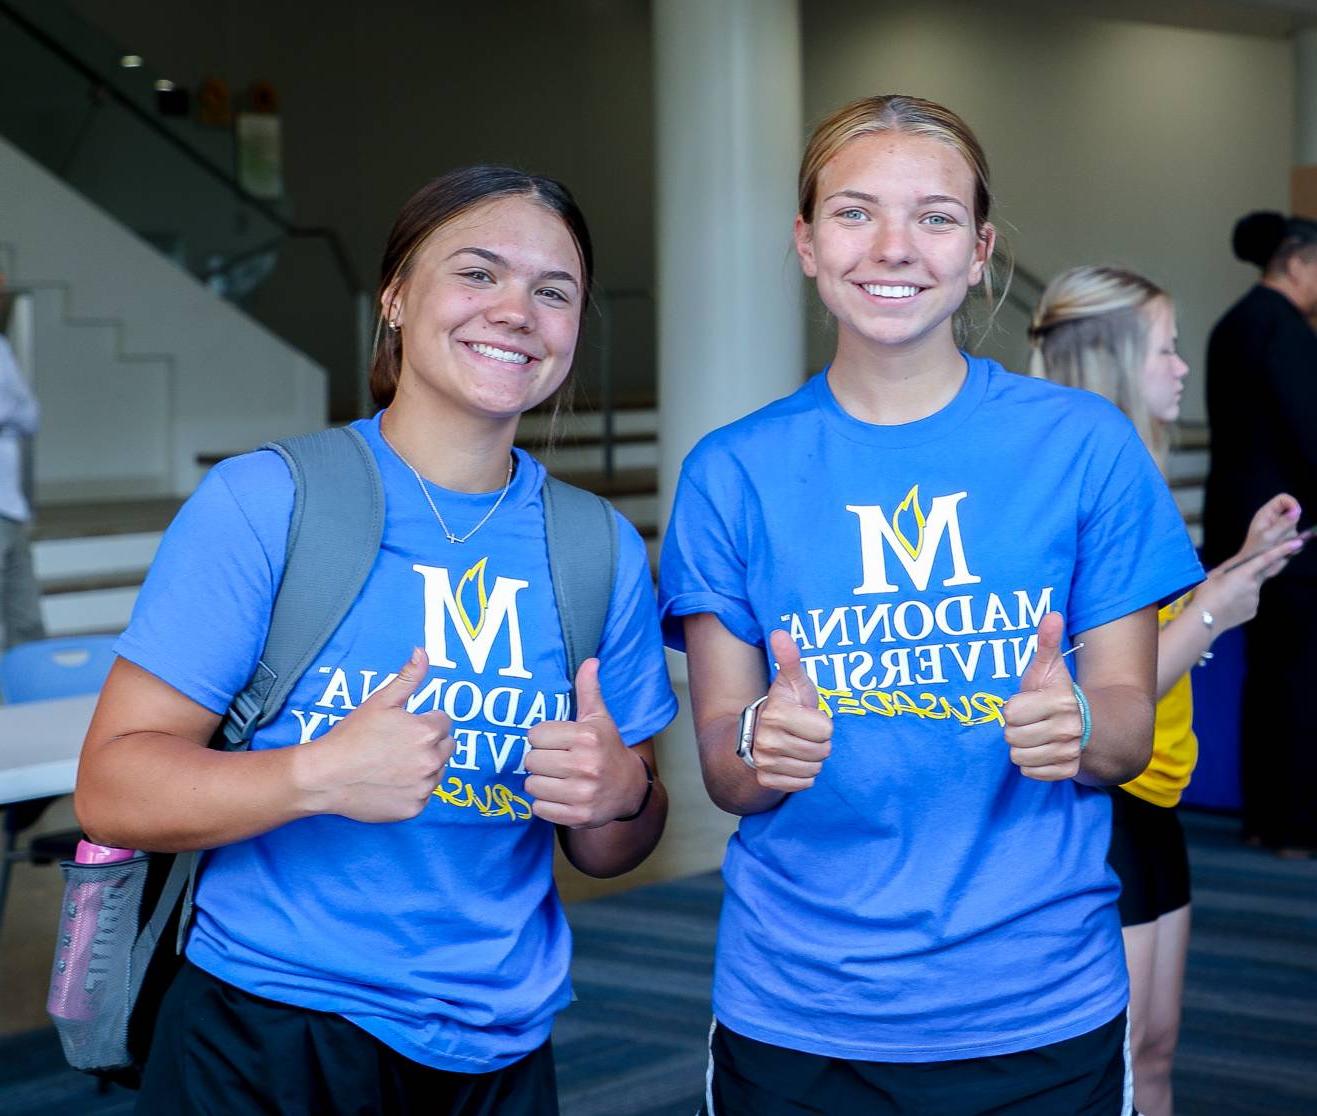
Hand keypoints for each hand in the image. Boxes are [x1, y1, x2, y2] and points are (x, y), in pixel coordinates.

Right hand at [293, 647, 453, 822]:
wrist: (325, 776)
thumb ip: (408, 677)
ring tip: (391, 764)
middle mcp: (432, 761)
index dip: (423, 722)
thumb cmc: (351, 737)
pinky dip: (411, 791)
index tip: (402, 728)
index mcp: (427, 732)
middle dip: (429, 744)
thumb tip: (423, 652)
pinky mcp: (414, 809)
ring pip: (436, 772)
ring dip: (422, 767)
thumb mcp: (380, 701)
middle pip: (446, 747)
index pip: (443, 722)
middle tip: (397, 746)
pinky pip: (423, 795)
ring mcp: (424, 788)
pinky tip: (388, 783)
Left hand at [525, 659, 647, 827]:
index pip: (535, 734)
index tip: (555, 741)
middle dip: (540, 760)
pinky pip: (539, 808)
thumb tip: (591, 660)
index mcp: (587, 737)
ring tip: (557, 778)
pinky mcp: (578, 816)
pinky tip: (560, 795)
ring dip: (540, 782)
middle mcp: (586, 765)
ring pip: (532, 785)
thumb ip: (589, 689)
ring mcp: (582, 793)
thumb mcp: (599, 718)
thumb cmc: (607, 748)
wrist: (629, 788)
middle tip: (555, 761)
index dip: (542, 737)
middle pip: (531, 760)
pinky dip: (545, 803)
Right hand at [747, 630, 832, 793]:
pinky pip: (804, 783)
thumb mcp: (792, 682)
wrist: (756, 736)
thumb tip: (780, 633)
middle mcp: (767, 740)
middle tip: (804, 733)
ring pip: (814, 768)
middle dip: (818, 742)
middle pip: (822, 751)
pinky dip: (803, 775)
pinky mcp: (767, 780)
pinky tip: (793, 762)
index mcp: (776, 714)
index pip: (825, 730)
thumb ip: (790, 659)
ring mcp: (765, 762)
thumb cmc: (785, 706)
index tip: (807, 717)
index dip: (822, 723)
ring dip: (812, 759)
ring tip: (799, 746)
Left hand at [1004, 613, 1083, 781]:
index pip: (1011, 713)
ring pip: (1019, 757)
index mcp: (1061, 702)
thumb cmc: (1059, 694)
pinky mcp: (1067, 771)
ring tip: (1034, 735)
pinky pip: (1030, 772)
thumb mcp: (1050, 668)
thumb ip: (1047, 643)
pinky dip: (1031, 764)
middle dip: (1015, 729)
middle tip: (1028, 721)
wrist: (1092, 727)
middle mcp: (1068, 729)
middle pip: (1012, 737)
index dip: (1013, 708)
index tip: (1025, 704)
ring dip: (1022, 747)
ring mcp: (1069, 752)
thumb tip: (1051, 614)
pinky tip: (1042, 751)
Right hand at [1201, 535, 1304, 631]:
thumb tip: (1241, 564)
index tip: (1298, 543)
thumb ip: (1230, 567)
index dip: (1283, 550)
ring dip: (1244, 589)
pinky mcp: (1253, 611)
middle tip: (1236, 578)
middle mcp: (1255, 586)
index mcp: (1244, 573)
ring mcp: (1255, 600)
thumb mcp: (1214, 575)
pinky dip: (1242, 601)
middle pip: (1261, 574)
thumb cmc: (1206, 594)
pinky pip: (1250, 602)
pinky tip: (1229, 605)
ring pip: (1253, 589)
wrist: (1205, 620)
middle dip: (1254, 572)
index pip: (1266, 558)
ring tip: (1225, 596)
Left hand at [1240, 493, 1300, 557]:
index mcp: (1267, 513)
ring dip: (1291, 538)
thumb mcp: (1268, 536)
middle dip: (1292, 525)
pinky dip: (1295, 545)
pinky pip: (1299, 538)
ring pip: (1296, 527)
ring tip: (1278, 546)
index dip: (1292, 503)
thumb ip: (1283, 523)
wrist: (1255, 568)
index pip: (1283, 499)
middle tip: (1282, 536)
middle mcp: (1275, 519)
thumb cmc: (1255, 551)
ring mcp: (1282, 529)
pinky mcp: (1287, 539)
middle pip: (1293, 513)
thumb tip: (1297, 510)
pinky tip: (1284, 551)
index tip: (1297, 513)